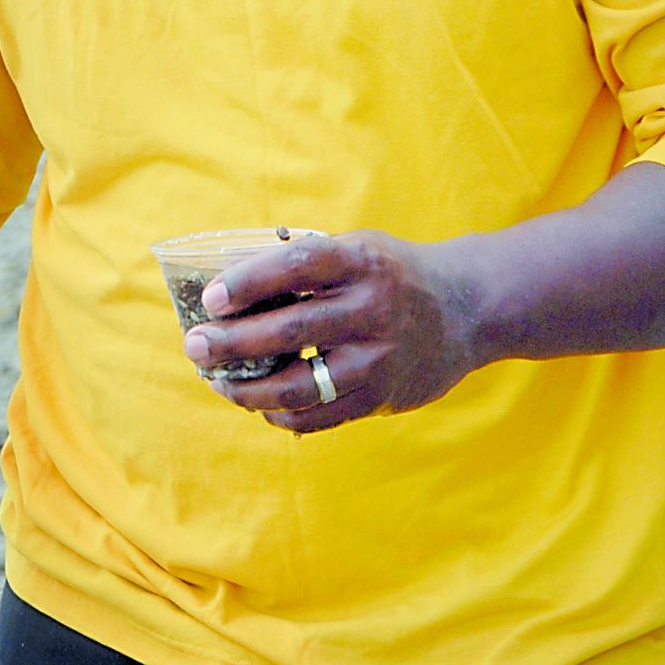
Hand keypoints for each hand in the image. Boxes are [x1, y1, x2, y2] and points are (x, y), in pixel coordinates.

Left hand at [184, 232, 479, 434]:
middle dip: (231, 343)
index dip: (249, 282)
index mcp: (360, 263)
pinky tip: (258, 405)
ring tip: (217, 382)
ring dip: (247, 389)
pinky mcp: (384, 397)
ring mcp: (379, 359)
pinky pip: (321, 416)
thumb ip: (302, 263)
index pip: (297, 266)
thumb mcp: (356, 248)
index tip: (211, 298)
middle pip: (289, 331)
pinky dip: (281, 414)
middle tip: (194, 347)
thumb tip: (227, 287)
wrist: (470, 308)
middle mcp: (372, 310)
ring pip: (299, 385)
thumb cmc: (391, 273)